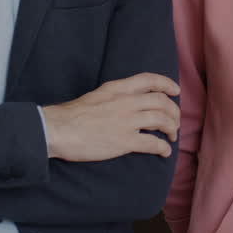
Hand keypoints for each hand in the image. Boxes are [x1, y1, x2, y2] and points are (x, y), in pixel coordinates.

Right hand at [42, 73, 179, 161]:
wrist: (57, 129)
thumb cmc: (72, 115)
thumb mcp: (97, 95)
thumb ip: (115, 96)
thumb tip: (129, 102)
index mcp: (118, 89)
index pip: (149, 79)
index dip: (166, 84)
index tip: (175, 91)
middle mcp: (126, 102)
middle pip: (161, 102)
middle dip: (173, 112)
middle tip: (174, 122)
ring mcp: (126, 121)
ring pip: (162, 120)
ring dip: (172, 128)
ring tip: (172, 136)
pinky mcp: (124, 141)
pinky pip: (153, 143)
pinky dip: (163, 147)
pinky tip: (164, 152)